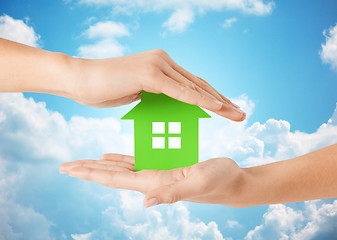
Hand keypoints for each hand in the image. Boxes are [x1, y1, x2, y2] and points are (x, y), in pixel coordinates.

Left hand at [59, 153, 246, 207]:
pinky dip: (119, 159)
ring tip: (81, 162)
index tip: (69, 169)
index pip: (115, 179)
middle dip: (87, 170)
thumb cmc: (220, 182)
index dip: (91, 174)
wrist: (233, 182)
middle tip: (64, 165)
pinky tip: (109, 156)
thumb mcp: (199, 182)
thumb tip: (144, 203)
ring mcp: (156, 174)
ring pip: (120, 169)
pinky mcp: (164, 167)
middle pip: (111, 175)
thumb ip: (173, 194)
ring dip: (99, 166)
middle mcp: (150, 181)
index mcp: (154, 183)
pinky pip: (136, 161)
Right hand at [71, 49, 244, 120]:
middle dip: (222, 100)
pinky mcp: (150, 74)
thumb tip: (165, 104)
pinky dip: (200, 100)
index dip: (211, 97)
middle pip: (199, 84)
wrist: (79, 79)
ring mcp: (158, 65)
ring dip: (218, 102)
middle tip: (241, 112)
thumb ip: (154, 95)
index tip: (227, 109)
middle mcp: (164, 61)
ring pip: (194, 87)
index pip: (192, 84)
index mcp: (161, 66)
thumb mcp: (136, 93)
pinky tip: (217, 108)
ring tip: (237, 113)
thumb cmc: (104, 87)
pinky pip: (180, 91)